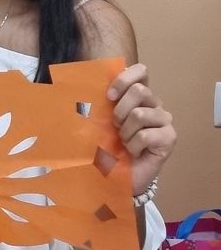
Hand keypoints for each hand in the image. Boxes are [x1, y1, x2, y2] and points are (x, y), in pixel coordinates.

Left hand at [108, 63, 175, 197]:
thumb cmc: (107, 149)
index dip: (124, 79)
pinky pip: (146, 135)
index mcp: (138, 97)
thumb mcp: (98, 123)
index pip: (141, 71)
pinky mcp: (169, 138)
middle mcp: (154, 105)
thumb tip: (81, 87)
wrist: (116, 178)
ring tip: (124, 143)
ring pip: (140, 114)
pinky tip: (134, 153)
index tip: (109, 96)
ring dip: (125, 132)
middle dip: (120, 111)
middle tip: (115, 127)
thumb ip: (98, 104)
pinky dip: (133, 146)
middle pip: (140, 91)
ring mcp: (164, 121)